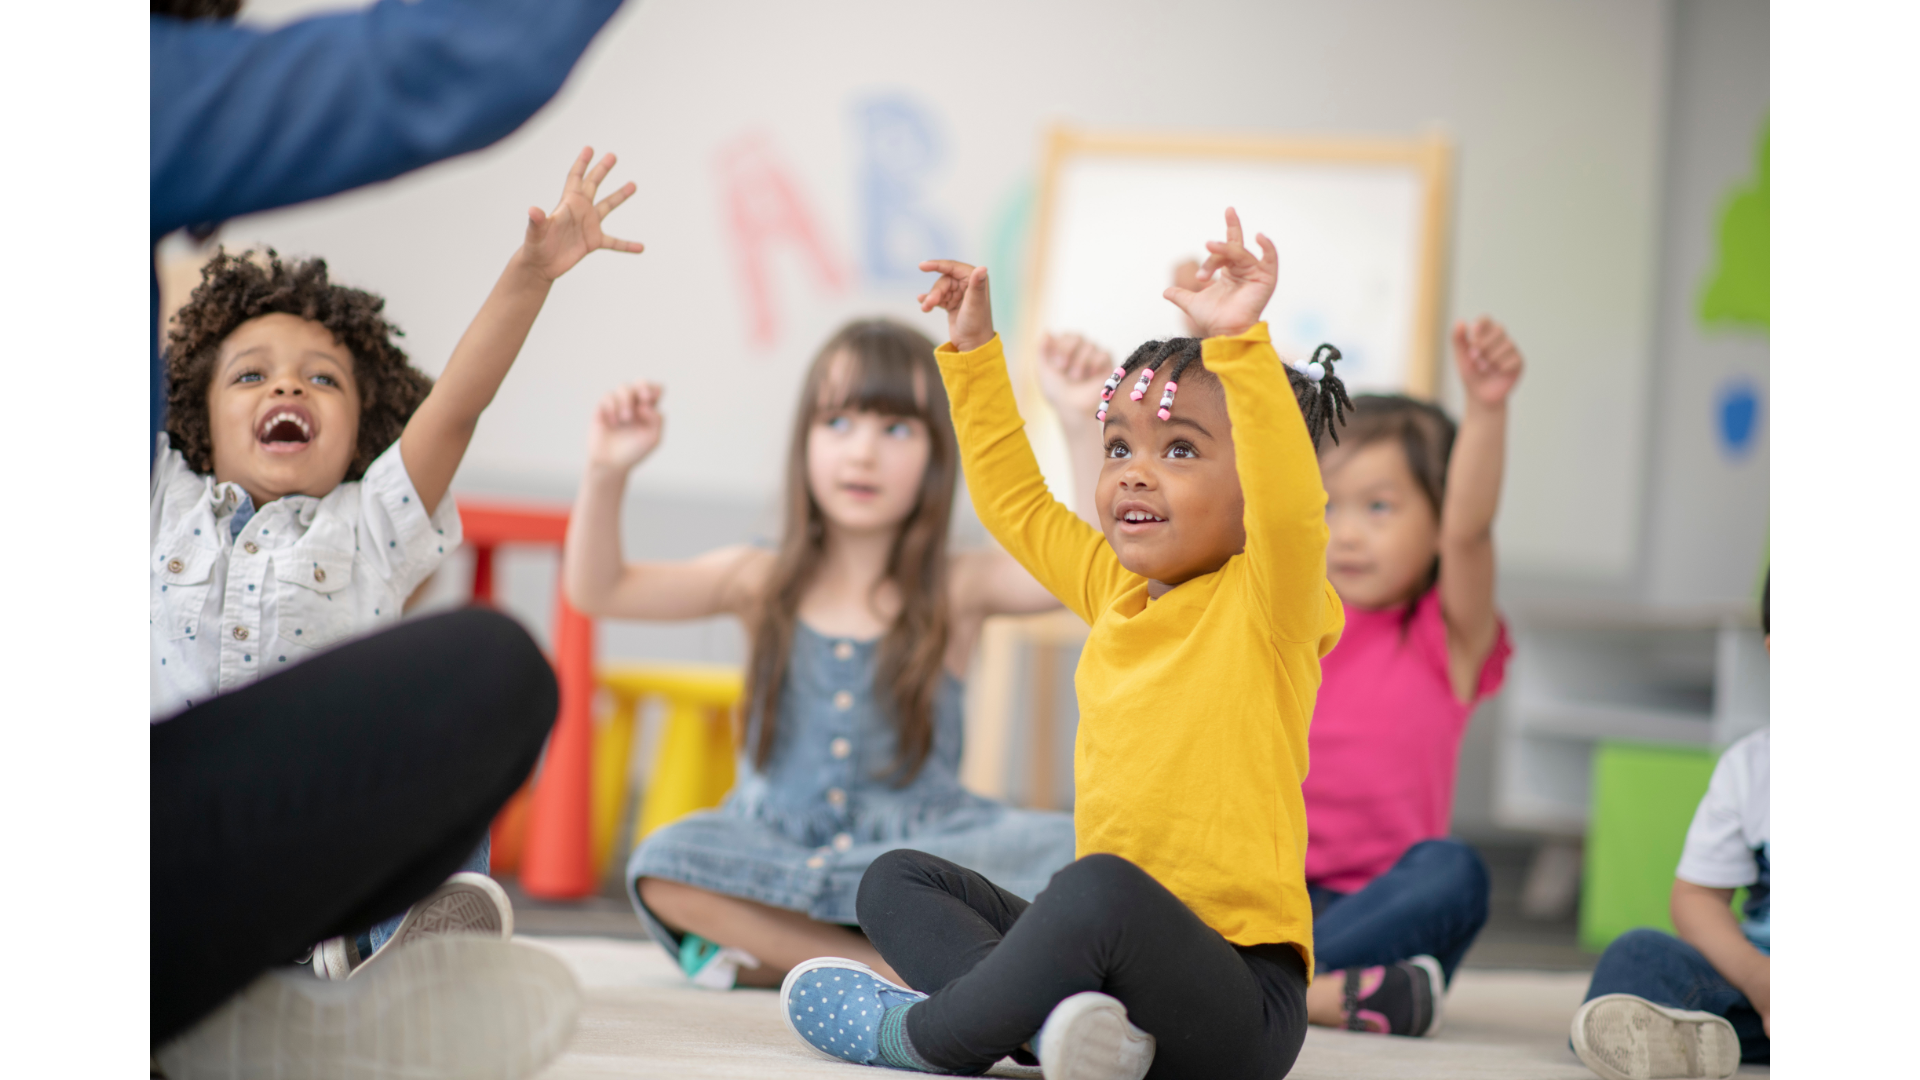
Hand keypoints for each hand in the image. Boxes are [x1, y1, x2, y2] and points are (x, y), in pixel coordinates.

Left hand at [522, 146, 645, 281]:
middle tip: (612, 156)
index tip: (589, 148)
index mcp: (568, 203)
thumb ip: (537, 220)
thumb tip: (533, 210)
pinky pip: (614, 242)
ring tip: (633, 185)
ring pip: (607, 206)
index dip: (582, 164)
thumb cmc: (536, 246)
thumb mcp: (537, 232)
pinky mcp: (593, 241)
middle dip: (602, 170)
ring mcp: (588, 225)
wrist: (541, 265)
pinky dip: (627, 244)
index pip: (575, 178)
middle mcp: (580, 210)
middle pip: (593, 185)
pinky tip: (640, 247)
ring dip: (619, 196)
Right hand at [587, 381, 664, 472]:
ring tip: (626, 419)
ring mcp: (618, 405)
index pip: (655, 389)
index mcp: (648, 410)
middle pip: (640, 382)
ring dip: (626, 401)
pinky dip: (613, 407)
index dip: (654, 389)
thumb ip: (656, 420)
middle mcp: (634, 404)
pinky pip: (608, 396)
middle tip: (643, 398)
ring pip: (624, 387)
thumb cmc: (634, 452)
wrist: (611, 463)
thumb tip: (644, 404)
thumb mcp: (652, 438)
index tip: (650, 400)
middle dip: (642, 386)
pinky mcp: (603, 408)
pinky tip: (614, 422)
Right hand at [917, 260, 995, 351]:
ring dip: (931, 298)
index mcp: (975, 279)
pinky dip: (929, 300)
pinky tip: (922, 302)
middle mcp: (968, 284)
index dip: (936, 265)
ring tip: (926, 309)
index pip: (953, 267)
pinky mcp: (952, 303)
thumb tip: (983, 267)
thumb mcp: (975, 304)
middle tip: (929, 304)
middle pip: (944, 281)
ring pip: (939, 289)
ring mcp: (959, 294)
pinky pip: (938, 297)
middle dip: (935, 291)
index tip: (921, 266)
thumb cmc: (976, 325)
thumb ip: (977, 285)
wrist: (972, 345)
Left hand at [1035, 332, 1115, 420]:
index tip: (1057, 365)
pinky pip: (1103, 353)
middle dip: (1068, 352)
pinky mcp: (1107, 364)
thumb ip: (1042, 350)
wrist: (1071, 409)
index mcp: (1065, 349)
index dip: (1061, 347)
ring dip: (1080, 363)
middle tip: (1063, 368)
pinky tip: (1090, 376)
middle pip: (1078, 336)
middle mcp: (1080, 350)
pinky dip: (1094, 364)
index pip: (1066, 335)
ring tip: (1077, 378)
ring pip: (1090, 345)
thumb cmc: (1056, 391)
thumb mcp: (1043, 370)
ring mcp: (1094, 356)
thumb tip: (1047, 331)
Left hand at [1163, 208, 1276, 338]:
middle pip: (1234, 246)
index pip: (1229, 246)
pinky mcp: (1266, 279)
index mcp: (1231, 272)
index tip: (1224, 218)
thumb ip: (1180, 296)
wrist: (1225, 333)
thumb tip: (1165, 292)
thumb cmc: (1214, 320)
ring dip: (1223, 252)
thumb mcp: (1192, 304)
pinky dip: (1267, 247)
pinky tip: (1259, 237)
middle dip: (1232, 227)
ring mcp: (1256, 273)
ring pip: (1239, 254)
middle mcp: (1244, 269)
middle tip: (1223, 216)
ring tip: (1208, 248)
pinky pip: (1269, 259)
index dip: (1226, 233)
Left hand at [1451, 316, 1523, 408]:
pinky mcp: (1519, 362)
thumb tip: (1460, 321)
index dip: (1481, 324)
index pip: (1487, 319)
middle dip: (1484, 343)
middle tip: (1473, 356)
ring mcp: (1512, 350)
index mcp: (1486, 335)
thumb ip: (1458, 339)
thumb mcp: (1461, 357)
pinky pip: (1512, 359)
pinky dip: (1500, 367)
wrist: (1479, 396)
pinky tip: (1497, 373)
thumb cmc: (1471, 374)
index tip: (1473, 332)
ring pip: (1506, 344)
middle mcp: (1501, 339)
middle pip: (1499, 329)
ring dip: (1490, 358)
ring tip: (1483, 368)